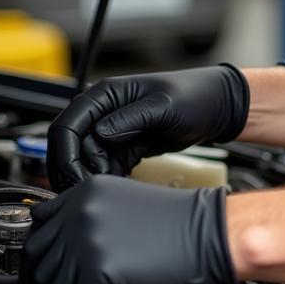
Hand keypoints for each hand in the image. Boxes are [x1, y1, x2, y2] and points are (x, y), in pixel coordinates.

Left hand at [19, 174, 238, 283]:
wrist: (213, 232)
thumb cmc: (180, 224)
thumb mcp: (125, 205)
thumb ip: (89, 220)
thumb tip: (62, 252)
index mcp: (88, 191)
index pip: (38, 227)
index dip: (44, 256)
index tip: (50, 274)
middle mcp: (82, 212)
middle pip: (38, 262)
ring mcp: (87, 241)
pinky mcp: (98, 273)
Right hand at [47, 65, 249, 191]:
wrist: (219, 107)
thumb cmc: (196, 95)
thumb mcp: (164, 106)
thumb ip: (131, 118)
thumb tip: (100, 133)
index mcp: (107, 94)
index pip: (68, 125)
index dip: (65, 154)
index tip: (76, 177)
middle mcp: (105, 111)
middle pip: (73, 146)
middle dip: (78, 170)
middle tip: (92, 189)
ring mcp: (115, 129)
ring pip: (88, 160)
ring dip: (95, 177)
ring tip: (115, 184)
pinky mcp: (126, 145)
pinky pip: (106, 165)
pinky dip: (110, 178)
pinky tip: (122, 183)